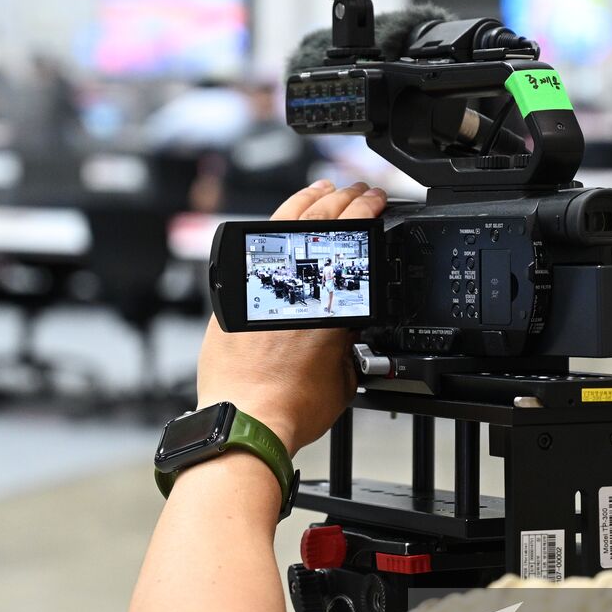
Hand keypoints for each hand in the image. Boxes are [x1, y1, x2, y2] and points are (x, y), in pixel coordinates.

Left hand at [195, 180, 386, 454]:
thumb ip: (347, 344)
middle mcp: (297, 284)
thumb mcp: (345, 375)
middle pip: (323, 222)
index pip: (355, 238)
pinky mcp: (234, 294)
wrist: (248, 420)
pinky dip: (273, 227)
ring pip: (285, 224)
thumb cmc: (293, 407)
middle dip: (345, 199)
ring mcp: (262, 284)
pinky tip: (281, 223)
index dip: (368, 211)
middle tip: (359, 191)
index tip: (377, 201)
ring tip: (324, 191)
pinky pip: (255, 248)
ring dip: (309, 201)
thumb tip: (344, 335)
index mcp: (334, 299)